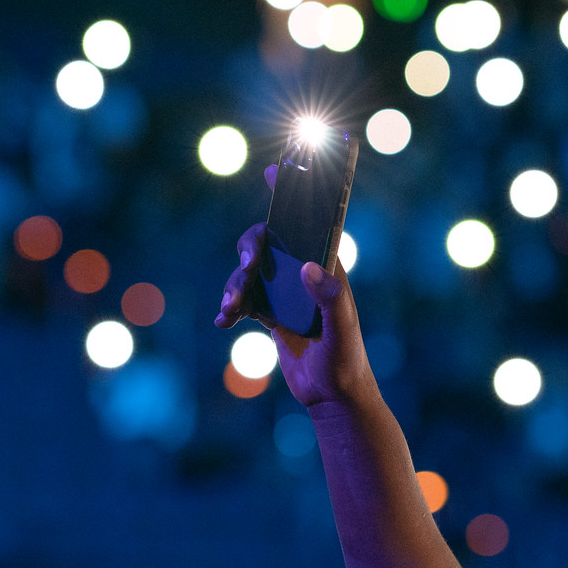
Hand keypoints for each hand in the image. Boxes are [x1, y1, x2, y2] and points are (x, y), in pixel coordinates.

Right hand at [213, 183, 372, 409]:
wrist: (331, 397)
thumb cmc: (344, 361)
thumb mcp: (341, 330)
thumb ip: (329, 299)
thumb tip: (308, 267)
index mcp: (326, 268)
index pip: (310, 223)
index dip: (294, 195)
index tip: (276, 170)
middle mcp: (303, 274)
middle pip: (267, 242)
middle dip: (250, 248)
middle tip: (247, 264)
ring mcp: (284, 293)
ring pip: (248, 271)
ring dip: (235, 284)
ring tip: (231, 308)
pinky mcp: (269, 314)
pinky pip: (241, 300)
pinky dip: (229, 307)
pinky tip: (223, 321)